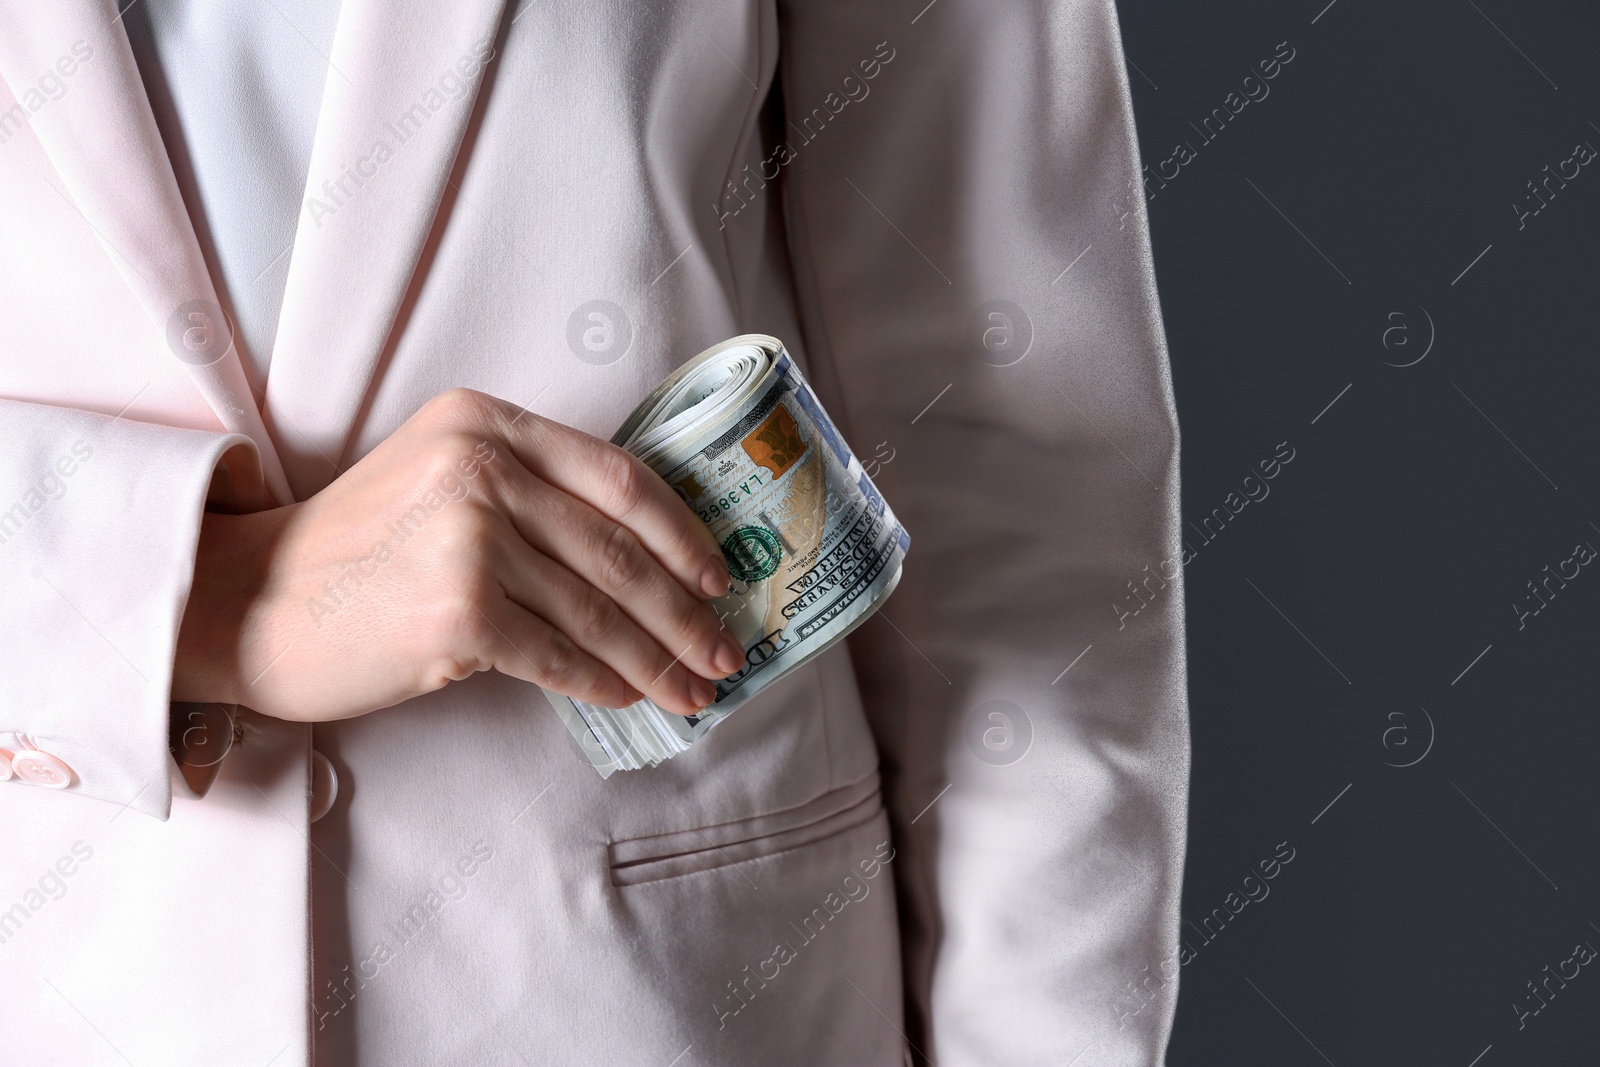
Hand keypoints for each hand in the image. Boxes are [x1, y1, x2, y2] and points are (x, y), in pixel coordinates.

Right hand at [173, 388, 741, 720]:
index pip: (616, 475)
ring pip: (597, 609)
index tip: (718, 575)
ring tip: (695, 689)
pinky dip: (604, 682)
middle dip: (684, 610)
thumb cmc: (358, 552)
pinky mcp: (457, 613)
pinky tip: (631, 697)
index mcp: (484, 422)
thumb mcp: (440, 478)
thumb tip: (650, 560)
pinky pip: (559, 656)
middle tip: (726, 650)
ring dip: (658, 658)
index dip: (680, 532)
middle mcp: (479, 467)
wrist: (250, 605)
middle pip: (617, 548)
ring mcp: (467, 538)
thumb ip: (530, 492)